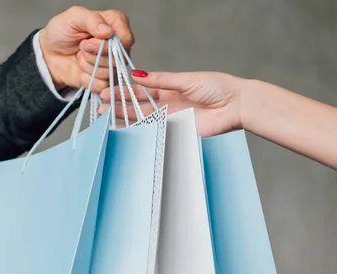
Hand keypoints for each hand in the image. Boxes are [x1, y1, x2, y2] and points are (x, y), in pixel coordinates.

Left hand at [39, 7, 133, 91]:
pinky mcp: (105, 81)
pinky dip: (87, 79)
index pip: (126, 39)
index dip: (107, 45)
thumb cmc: (62, 32)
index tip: (88, 41)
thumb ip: (92, 19)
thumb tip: (108, 31)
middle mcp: (119, 46)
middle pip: (117, 59)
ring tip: (80, 56)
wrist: (49, 54)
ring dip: (88, 66)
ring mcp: (114, 65)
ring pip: (109, 73)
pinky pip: (102, 85)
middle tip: (81, 47)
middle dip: (94, 55)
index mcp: (116, 24)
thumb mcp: (73, 17)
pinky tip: (81, 70)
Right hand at [99, 71, 245, 136]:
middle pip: (138, 107)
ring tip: (107, 122)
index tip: (106, 92)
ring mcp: (172, 120)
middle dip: (119, 108)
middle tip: (100, 109)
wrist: (237, 105)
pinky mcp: (179, 133)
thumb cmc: (217, 87)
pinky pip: (157, 134)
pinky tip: (127, 134)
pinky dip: (142, 135)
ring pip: (144, 122)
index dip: (123, 92)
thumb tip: (137, 76)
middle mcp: (167, 105)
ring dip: (125, 122)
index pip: (140, 90)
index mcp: (168, 89)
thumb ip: (161, 80)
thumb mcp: (186, 80)